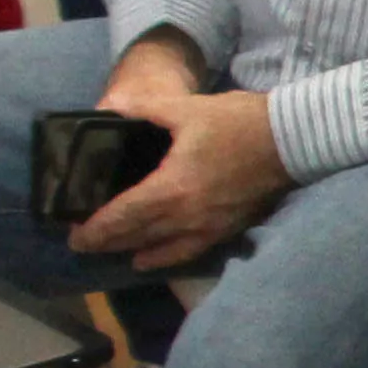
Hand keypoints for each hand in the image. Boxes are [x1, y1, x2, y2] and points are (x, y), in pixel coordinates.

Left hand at [74, 68, 287, 271]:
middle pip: (138, 236)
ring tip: (112, 251)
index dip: (96, 228)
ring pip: (161, 248)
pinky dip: (165, 257)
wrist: (293, 140)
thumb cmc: (239, 122)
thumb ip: (144, 110)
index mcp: (171, 187)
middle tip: (83, 244)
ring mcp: (210, 226)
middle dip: (107, 242)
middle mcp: (187, 216)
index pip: (123, 216)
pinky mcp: (228, 228)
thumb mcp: (186, 108)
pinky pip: (189, 250)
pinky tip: (151, 259)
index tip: (74, 236)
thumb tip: (109, 108)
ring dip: (133, 251)